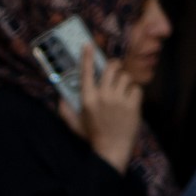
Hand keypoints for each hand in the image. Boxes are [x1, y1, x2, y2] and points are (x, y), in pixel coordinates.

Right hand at [69, 43, 142, 172]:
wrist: (111, 150)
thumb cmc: (92, 136)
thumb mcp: (74, 124)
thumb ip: (64, 110)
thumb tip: (58, 97)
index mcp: (87, 99)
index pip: (86, 72)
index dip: (87, 56)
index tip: (88, 44)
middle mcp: (103, 97)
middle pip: (112, 68)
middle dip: (115, 65)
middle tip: (115, 69)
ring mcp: (119, 100)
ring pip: (126, 77)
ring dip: (125, 82)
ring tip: (122, 91)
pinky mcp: (133, 105)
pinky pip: (136, 89)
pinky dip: (134, 93)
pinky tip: (129, 103)